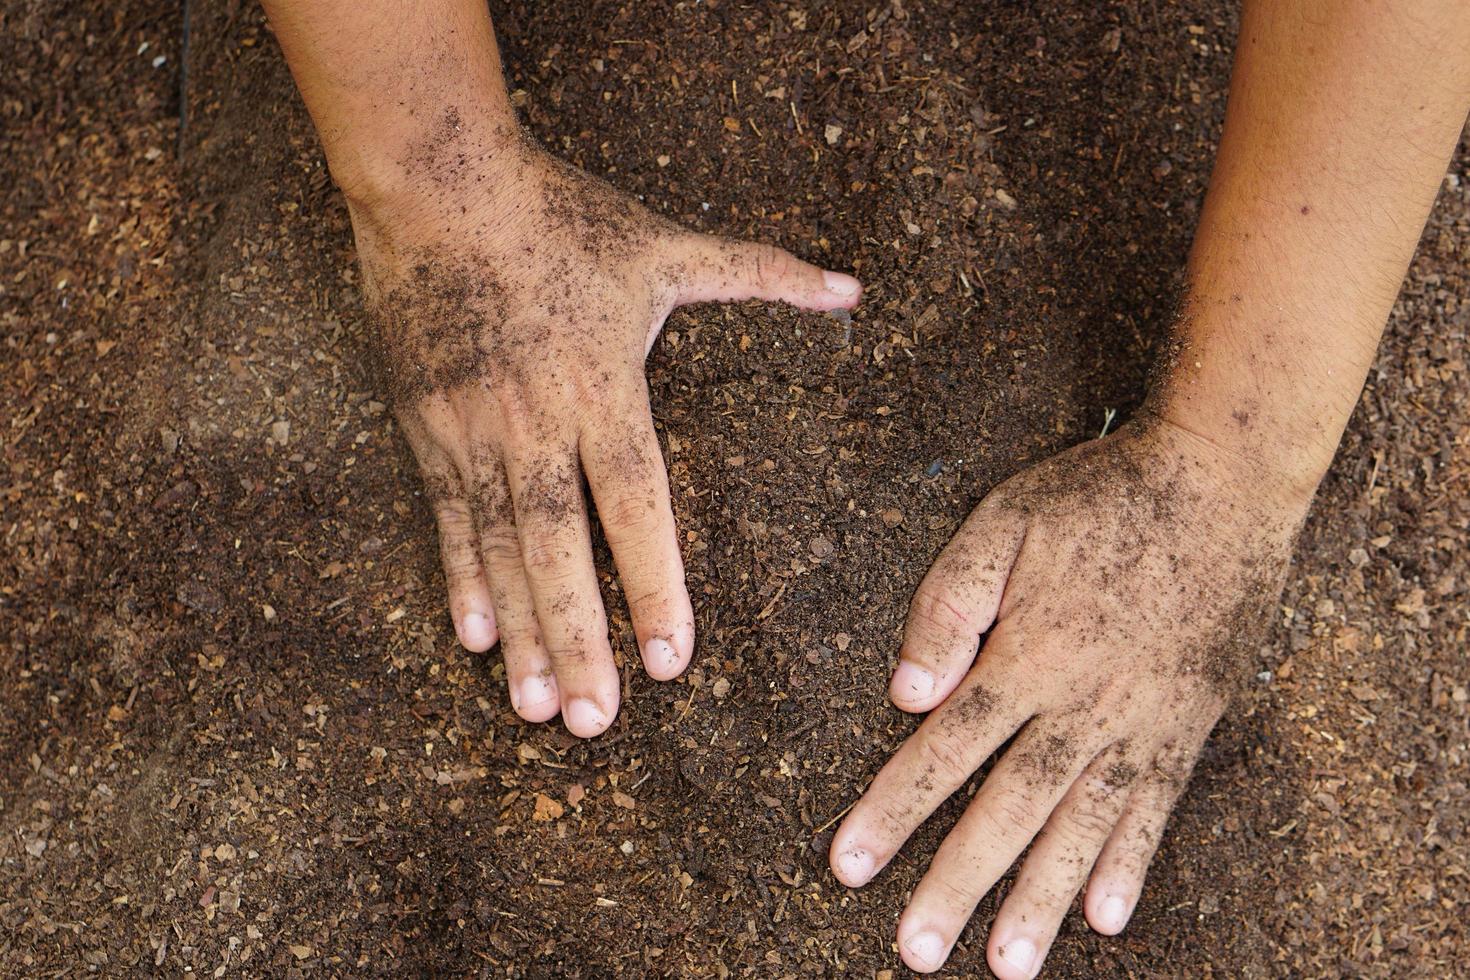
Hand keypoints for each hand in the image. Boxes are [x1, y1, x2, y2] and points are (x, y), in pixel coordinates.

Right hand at [353, 130, 860, 736]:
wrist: (439, 186)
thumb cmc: (562, 218)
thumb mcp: (667, 245)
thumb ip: (762, 274)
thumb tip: (851, 285)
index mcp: (606, 387)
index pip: (636, 501)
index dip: (654, 581)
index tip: (672, 659)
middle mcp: (539, 423)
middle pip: (562, 547)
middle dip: (581, 639)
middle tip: (596, 722)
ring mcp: (478, 432)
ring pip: (503, 548)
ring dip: (523, 631)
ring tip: (537, 708)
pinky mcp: (431, 430)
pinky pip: (448, 520)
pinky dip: (461, 579)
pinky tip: (474, 639)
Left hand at [828, 418, 1304, 975]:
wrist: (1223, 483)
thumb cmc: (1101, 498)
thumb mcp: (1006, 522)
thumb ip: (950, 604)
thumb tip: (905, 693)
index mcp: (1029, 655)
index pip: (947, 750)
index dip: (893, 809)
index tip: (848, 865)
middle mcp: (1084, 704)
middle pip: (1009, 808)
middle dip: (959, 881)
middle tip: (917, 952)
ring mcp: (1142, 721)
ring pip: (1082, 825)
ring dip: (1042, 898)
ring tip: (1009, 964)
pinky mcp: (1186, 724)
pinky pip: (1156, 808)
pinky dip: (1131, 864)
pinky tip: (1107, 916)